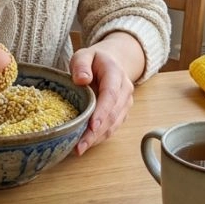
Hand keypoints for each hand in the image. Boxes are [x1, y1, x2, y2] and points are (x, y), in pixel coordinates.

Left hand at [70, 33, 143, 155]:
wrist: (113, 62)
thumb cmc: (95, 60)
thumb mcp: (84, 55)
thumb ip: (81, 65)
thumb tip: (81, 80)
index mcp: (115, 74)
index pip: (111, 95)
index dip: (102, 112)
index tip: (92, 126)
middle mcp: (125, 91)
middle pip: (112, 115)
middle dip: (96, 132)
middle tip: (79, 146)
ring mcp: (125, 104)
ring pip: (113, 125)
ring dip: (97, 138)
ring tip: (79, 149)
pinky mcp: (121, 114)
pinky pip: (112, 128)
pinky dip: (99, 138)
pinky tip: (85, 144)